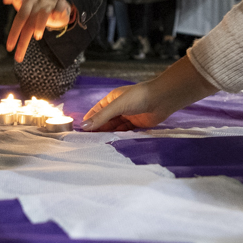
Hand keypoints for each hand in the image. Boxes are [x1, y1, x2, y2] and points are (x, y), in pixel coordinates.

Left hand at [3, 0, 73, 62]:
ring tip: (37, 37)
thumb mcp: (26, 15)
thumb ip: (18, 22)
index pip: (16, 2)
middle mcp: (35, 2)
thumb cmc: (37, 12)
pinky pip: (60, 6)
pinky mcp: (61, 4)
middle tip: (10, 47)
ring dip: (40, 25)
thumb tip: (8, 10)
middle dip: (16, 32)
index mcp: (25, 3)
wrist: (58, 6)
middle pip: (24, 16)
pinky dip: (58, 11)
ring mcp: (48, 3)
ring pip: (43, 13)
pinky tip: (56, 17)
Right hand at [82, 56, 217, 131]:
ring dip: (107, 134)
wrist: (162, 99)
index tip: (80, 132)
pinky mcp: (135, 124)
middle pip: (104, 121)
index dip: (89, 120)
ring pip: (113, 127)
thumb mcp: (117, 106)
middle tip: (88, 142)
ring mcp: (127, 116)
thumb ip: (102, 117)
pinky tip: (112, 142)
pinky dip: (118, 136)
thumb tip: (84, 126)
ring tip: (98, 144)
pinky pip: (123, 132)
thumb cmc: (139, 97)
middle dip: (98, 130)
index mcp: (111, 99)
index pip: (96, 111)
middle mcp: (118, 107)